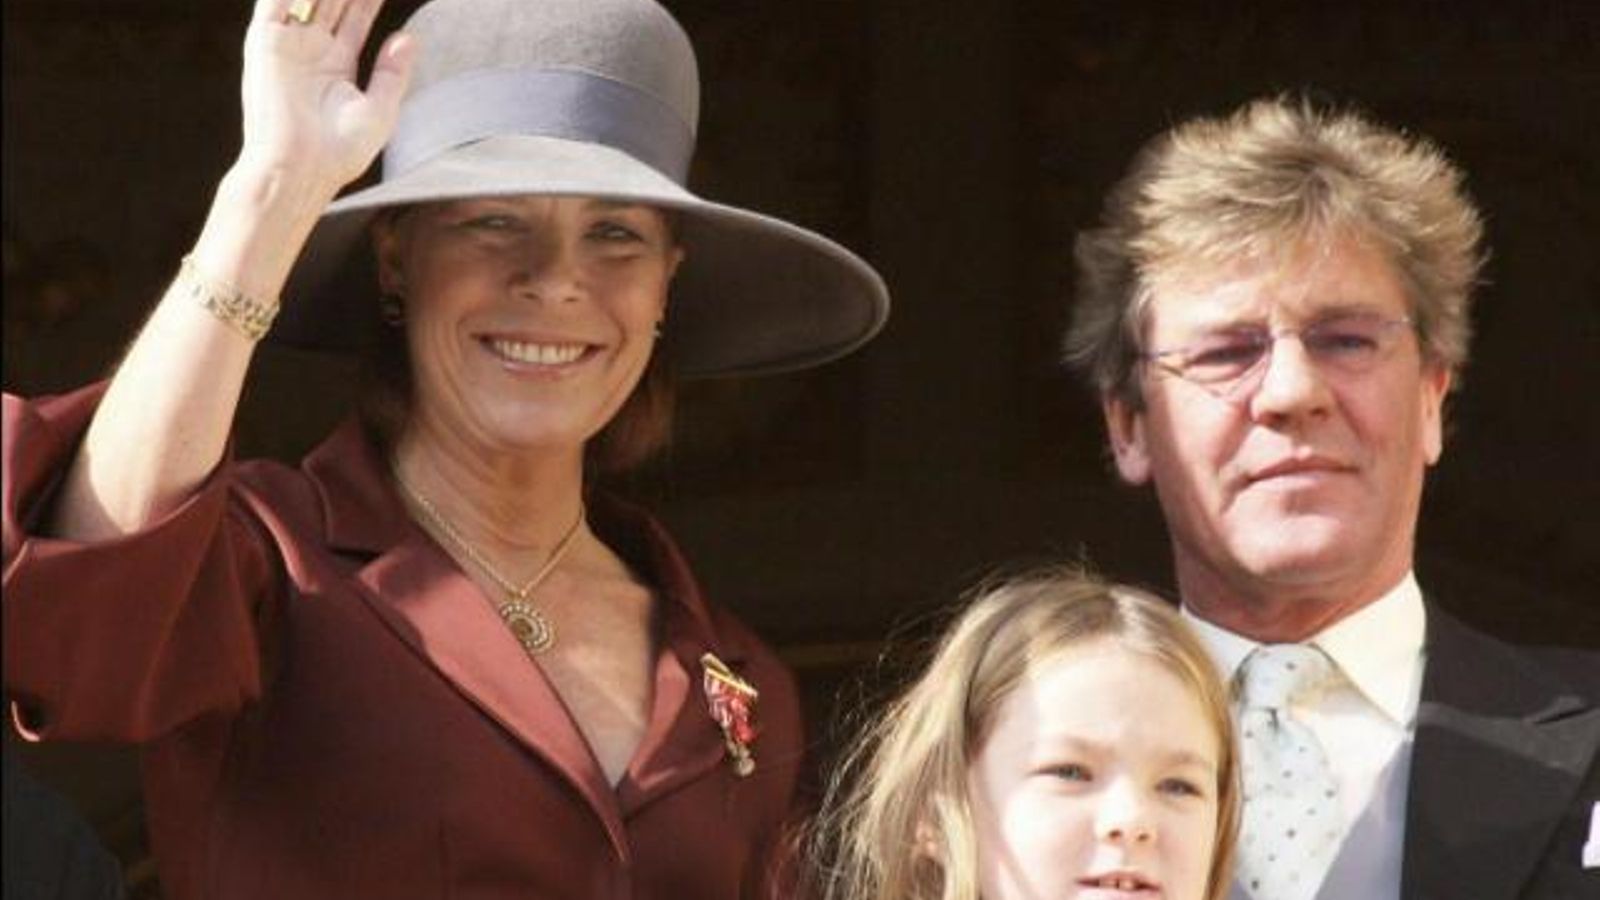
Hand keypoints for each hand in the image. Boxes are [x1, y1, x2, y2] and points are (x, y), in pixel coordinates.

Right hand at [238, 0, 415, 202]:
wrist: (302, 166)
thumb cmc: (341, 150)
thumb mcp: (380, 109)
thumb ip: (393, 72)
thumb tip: (409, 37)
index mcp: (336, 66)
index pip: (356, 17)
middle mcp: (310, 51)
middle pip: (334, 0)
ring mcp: (288, 45)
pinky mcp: (266, 43)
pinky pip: (276, 2)